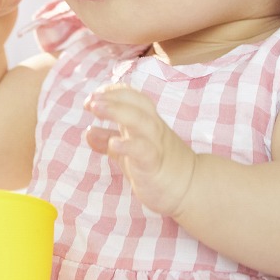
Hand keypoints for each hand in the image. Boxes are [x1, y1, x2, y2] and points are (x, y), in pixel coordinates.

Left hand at [85, 84, 195, 216]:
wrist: (191, 187)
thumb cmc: (157, 165)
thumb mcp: (130, 149)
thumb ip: (109, 140)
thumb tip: (88, 132)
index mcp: (146, 120)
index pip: (130, 96)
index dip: (111, 92)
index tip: (93, 97)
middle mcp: (152, 127)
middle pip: (135, 103)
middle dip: (112, 97)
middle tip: (90, 100)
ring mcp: (155, 144)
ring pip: (140, 121)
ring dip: (117, 111)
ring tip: (95, 108)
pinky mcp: (155, 164)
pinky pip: (143, 150)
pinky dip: (128, 144)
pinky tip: (113, 143)